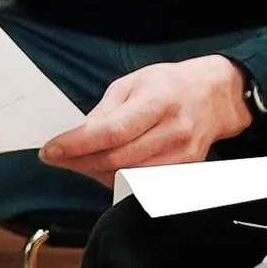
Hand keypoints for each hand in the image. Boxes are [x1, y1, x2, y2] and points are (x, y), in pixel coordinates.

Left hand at [41, 55, 249, 177]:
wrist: (214, 97)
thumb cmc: (169, 86)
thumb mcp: (131, 84)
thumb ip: (104, 111)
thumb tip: (78, 136)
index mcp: (158, 101)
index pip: (112, 131)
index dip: (78, 144)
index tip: (51, 150)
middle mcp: (173, 131)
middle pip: (118, 159)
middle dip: (79, 162)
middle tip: (56, 157)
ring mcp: (183, 155)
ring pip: (129, 177)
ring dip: (95, 173)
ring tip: (78, 160)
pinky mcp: (185, 171)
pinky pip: (143, 184)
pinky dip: (118, 179)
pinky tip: (105, 166)